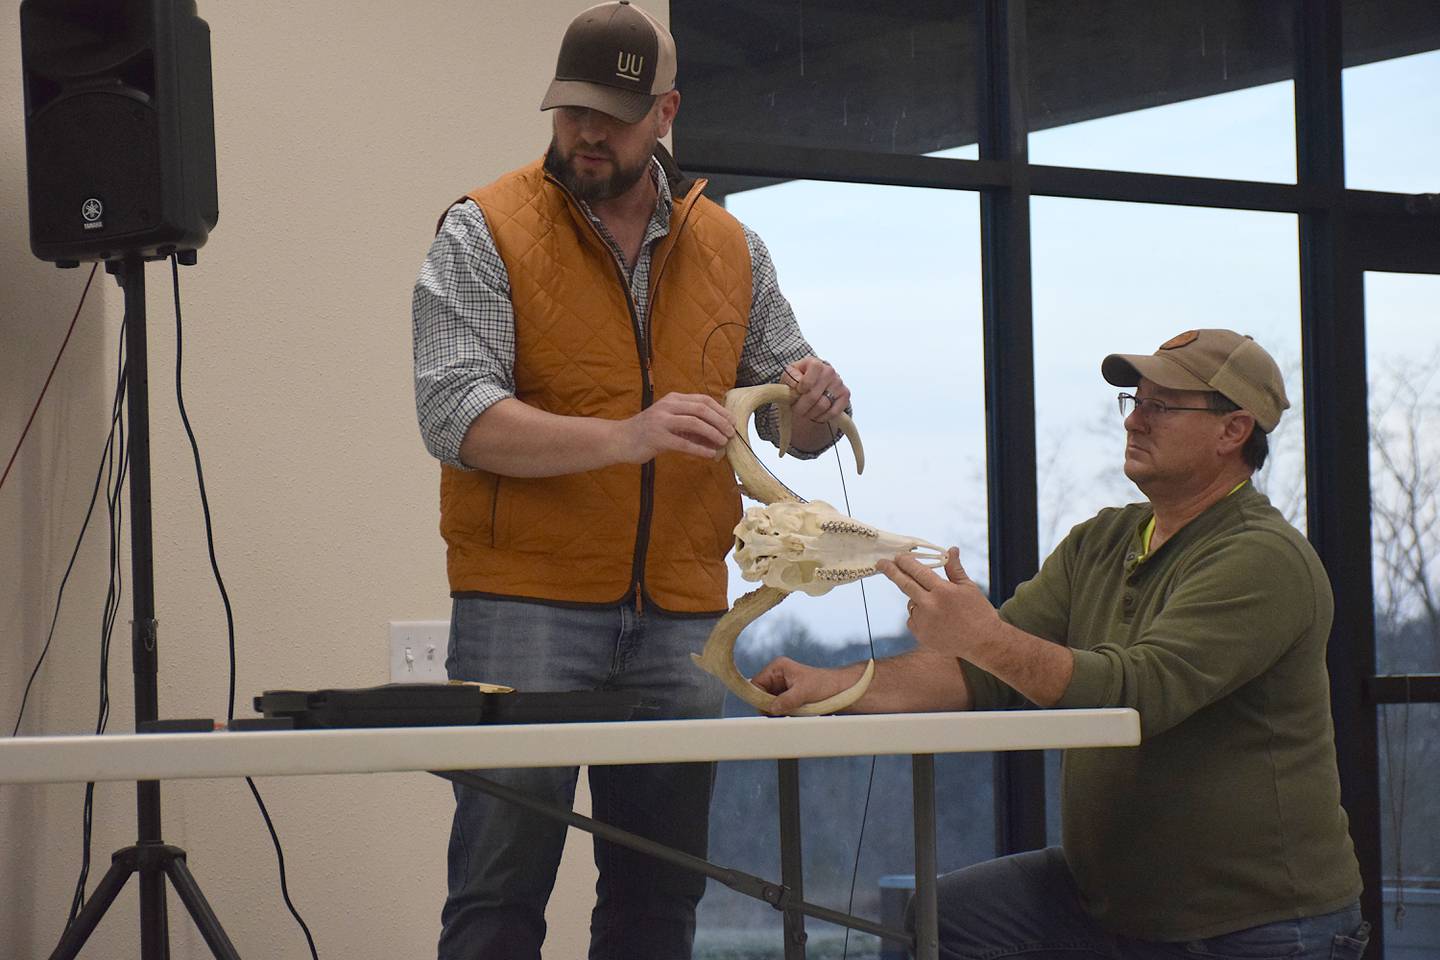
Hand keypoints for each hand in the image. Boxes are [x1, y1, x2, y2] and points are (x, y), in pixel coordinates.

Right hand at [619, 392, 735, 462]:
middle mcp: (668, 406)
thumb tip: (717, 435)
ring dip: (713, 433)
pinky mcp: (657, 438)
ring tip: (723, 442)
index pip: (703, 400)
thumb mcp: (670, 422)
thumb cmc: (648, 432)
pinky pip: (684, 443)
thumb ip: (691, 426)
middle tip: (730, 433)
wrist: (621, 440)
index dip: (720, 410)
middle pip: (701, 409)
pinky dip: (700, 449)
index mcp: (673, 399)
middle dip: (720, 421)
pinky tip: (710, 454)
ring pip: (694, 423)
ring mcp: (661, 421)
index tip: (732, 421)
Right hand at [752, 656, 862, 715]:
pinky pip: (777, 708)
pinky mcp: (788, 698)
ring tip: (790, 712)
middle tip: (780, 713)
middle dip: (768, 706)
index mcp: (778, 667)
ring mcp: (782, 688)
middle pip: (761, 694)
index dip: (758, 697)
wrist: (842, 691)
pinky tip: (792, 714)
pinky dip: (782, 714)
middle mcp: (777, 676)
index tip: (765, 710)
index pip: (756, 683)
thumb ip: (786, 700)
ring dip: (776, 711)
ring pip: (768, 703)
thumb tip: (771, 709)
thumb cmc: (825, 685)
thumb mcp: (804, 692)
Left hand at [783, 356, 849, 424]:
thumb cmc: (798, 378)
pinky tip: (815, 416)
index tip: (797, 392)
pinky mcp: (845, 395)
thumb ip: (790, 377)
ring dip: (810, 413)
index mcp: (815, 363)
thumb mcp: (789, 375)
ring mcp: (838, 383)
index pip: (809, 380)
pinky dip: (822, 417)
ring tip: (805, 412)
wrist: (811, 382)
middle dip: (801, 407)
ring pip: (823, 406)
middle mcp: (829, 371)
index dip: (801, 388)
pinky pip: (833, 412)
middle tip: (796, 410)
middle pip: (813, 396)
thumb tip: (796, 383)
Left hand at [877, 547, 1000, 657]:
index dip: (906, 562)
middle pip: (904, 585)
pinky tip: (937, 620)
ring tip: (939, 607)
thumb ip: (954, 568)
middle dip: (891, 571)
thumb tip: (951, 549)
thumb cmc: (978, 612)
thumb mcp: (968, 587)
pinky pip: (913, 619)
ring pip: (911, 603)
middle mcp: (930, 606)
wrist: (984, 643)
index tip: (897, 556)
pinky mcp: (921, 635)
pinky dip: (919, 616)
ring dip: (917, 599)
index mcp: (942, 591)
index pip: (918, 571)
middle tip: (881, 563)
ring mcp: (924, 622)